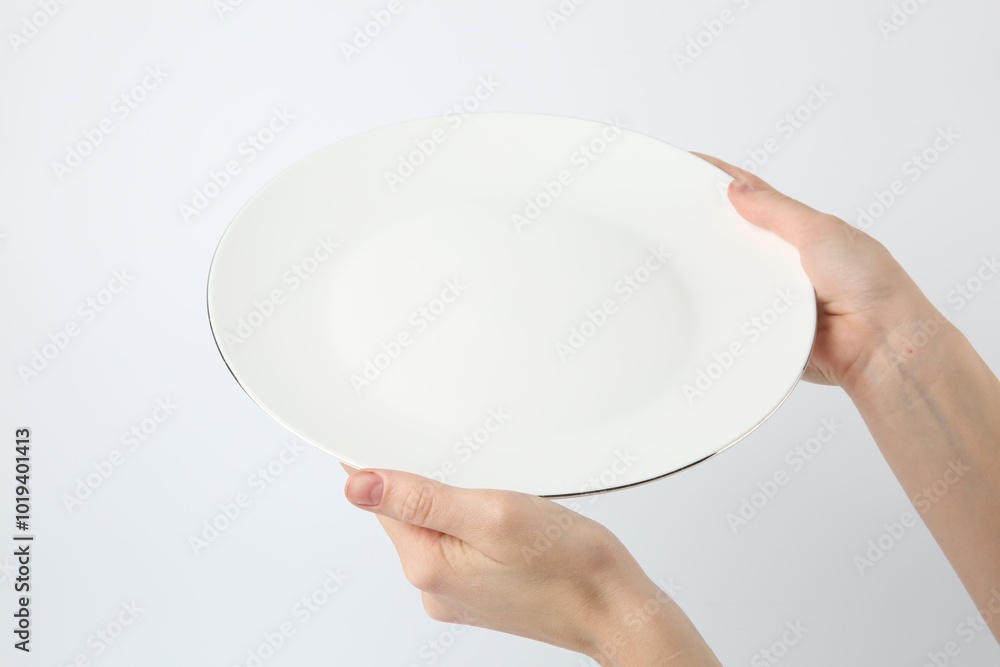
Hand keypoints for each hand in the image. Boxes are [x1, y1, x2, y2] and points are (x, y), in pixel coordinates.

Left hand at [341, 463, 720, 664]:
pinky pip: (457, 546)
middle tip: (470, 463)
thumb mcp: (493, 515)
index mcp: (427, 564)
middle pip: (405, 514)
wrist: (614, 609)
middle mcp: (433, 586)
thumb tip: (356, 485)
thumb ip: (421, 499)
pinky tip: (504, 520)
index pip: (380, 499)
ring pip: (434, 528)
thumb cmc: (569, 565)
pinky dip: (472, 525)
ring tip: (496, 494)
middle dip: (428, 481)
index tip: (393, 431)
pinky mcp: (478, 594)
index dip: (383, 460)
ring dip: (453, 503)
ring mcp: (455, 594)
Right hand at [692, 153, 937, 391]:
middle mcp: (784, 260)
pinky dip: (722, 307)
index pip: (754, 197)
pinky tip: (705, 299)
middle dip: (710, 226)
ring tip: (686, 255)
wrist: (879, 343)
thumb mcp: (821, 231)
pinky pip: (733, 313)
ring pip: (730, 276)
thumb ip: (777, 210)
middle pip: (736, 236)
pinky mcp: (765, 327)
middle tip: (677, 212)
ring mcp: (773, 294)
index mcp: (801, 230)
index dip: (724, 180)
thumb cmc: (870, 285)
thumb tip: (736, 189)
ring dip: (715, 270)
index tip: (693, 166)